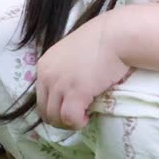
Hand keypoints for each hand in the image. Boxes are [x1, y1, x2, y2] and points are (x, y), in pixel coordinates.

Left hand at [36, 10, 131, 129]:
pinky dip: (77, 123)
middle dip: (59, 118)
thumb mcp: (73, 54)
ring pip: (55, 117)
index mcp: (44, 66)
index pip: (41, 96)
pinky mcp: (75, 93)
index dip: (55, 106)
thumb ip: (65, 70)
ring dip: (68, 122)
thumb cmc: (101, 41)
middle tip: (77, 116)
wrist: (116, 35)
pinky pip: (70, 118)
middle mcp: (47, 76)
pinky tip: (87, 117)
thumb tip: (69, 89)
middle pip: (45, 110)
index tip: (70, 106)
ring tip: (83, 116)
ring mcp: (59, 85)